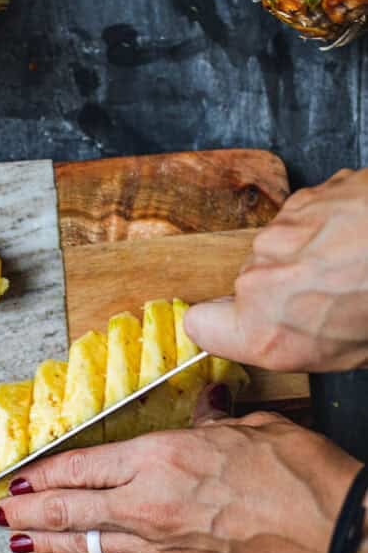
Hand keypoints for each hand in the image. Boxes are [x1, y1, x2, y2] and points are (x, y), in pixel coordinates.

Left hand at [0, 387, 365, 552]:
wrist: (338, 537)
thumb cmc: (300, 477)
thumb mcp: (250, 428)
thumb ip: (213, 421)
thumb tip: (206, 407)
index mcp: (163, 458)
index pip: (84, 465)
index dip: (44, 473)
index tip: (18, 477)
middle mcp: (150, 504)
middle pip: (71, 509)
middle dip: (28, 510)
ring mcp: (164, 546)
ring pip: (87, 544)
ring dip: (47, 542)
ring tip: (16, 540)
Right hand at [184, 167, 367, 371]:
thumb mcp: (347, 354)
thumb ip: (297, 341)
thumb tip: (290, 329)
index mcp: (265, 331)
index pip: (200, 326)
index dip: (222, 323)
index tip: (243, 324)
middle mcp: (259, 281)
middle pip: (249, 285)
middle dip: (283, 289)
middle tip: (332, 294)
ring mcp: (278, 235)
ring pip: (278, 250)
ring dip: (307, 255)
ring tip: (353, 262)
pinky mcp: (302, 199)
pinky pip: (303, 219)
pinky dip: (325, 226)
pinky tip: (358, 235)